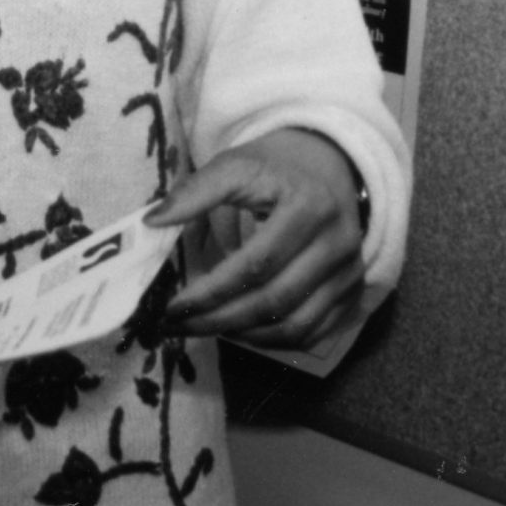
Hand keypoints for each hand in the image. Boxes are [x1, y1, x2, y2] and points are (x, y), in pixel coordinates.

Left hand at [148, 128, 365, 352]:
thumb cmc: (276, 167)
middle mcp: (338, 243)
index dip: (212, 291)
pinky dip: (272, 341)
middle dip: (220, 320)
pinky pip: (312, 333)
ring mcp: (350, 272)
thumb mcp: (236, 165)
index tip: (173, 306)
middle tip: (180, 325)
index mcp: (309, 208)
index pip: (256, 265)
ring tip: (206, 327)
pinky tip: (240, 331)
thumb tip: (152, 222)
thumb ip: (195, 192)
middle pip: (275, 301)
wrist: (329, 164)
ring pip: (295, 325)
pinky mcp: (353, 291)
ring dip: (245, 335)